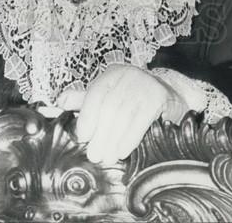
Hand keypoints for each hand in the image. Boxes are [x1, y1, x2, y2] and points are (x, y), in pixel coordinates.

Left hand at [61, 65, 186, 164]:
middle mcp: (128, 74)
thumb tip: (60, 102)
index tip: (82, 136)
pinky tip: (122, 151)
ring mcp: (145, 84)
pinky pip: (141, 120)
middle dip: (100, 134)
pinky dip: (130, 138)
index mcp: (113, 74)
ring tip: (107, 158)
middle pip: (110, 107)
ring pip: (124, 115)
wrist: (171, 98)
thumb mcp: (109, 96)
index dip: (87, 115)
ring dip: (113, 140)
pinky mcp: (159, 97)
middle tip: (95, 155)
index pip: (96, 93)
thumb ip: (84, 100)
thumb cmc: (134, 100)